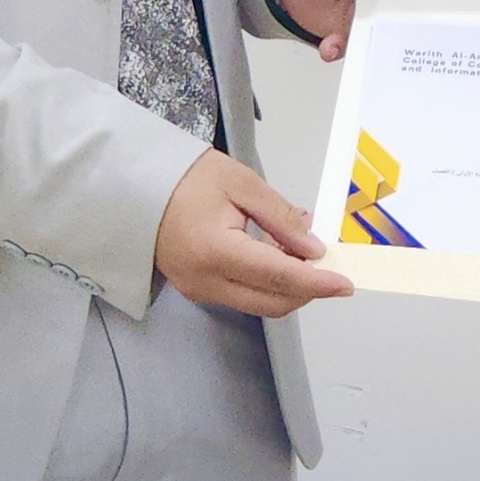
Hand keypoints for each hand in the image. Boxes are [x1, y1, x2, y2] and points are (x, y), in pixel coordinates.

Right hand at [154, 149, 352, 316]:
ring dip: (286, 285)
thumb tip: (313, 249)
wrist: (134, 184)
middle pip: (271, 302)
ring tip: (296, 248)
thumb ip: (281, 217)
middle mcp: (205, 282)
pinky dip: (265, 282)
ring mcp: (198, 290)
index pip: (278, 277)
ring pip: (258, 303)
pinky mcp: (196, 290)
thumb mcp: (242, 183)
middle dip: (306, 289)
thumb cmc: (185, 176)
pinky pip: (241, 295)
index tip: (345, 283)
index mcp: (216, 251)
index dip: (316, 282)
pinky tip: (273, 253)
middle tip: (325, 262)